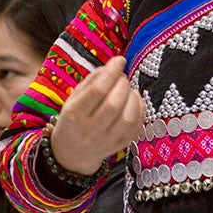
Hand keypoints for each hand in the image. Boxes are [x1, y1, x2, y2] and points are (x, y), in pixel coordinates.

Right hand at [49, 56, 145, 175]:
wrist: (71, 152)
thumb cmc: (73, 118)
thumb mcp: (74, 97)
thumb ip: (92, 80)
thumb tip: (114, 66)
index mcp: (74, 115)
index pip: (97, 91)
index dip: (112, 72)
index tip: (120, 60)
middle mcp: (90, 131)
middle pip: (114, 104)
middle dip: (123, 84)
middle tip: (122, 77)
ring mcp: (106, 141)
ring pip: (128, 117)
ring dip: (133, 97)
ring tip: (129, 89)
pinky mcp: (119, 147)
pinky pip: (136, 127)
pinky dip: (140, 110)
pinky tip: (134, 101)